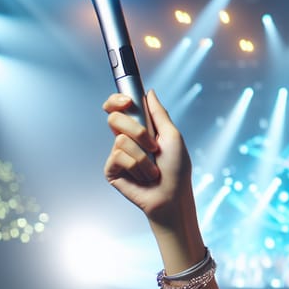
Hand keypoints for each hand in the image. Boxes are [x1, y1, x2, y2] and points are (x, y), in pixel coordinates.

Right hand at [103, 90, 192, 225]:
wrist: (172, 196)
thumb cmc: (177, 169)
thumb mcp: (172, 136)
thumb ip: (159, 114)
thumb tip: (149, 92)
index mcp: (139, 129)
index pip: (118, 107)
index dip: (117, 100)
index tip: (127, 101)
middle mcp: (126, 140)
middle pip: (114, 118)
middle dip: (137, 130)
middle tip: (152, 145)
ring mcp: (117, 155)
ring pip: (120, 139)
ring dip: (143, 156)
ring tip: (152, 169)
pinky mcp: (112, 170)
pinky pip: (118, 156)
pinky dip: (136, 166)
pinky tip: (143, 177)